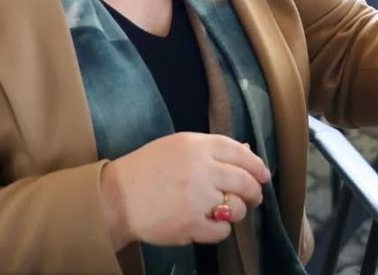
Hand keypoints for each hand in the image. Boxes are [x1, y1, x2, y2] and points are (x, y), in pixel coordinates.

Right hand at [100, 132, 270, 248]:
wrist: (115, 198)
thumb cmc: (146, 170)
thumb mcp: (177, 147)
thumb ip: (211, 149)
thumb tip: (248, 152)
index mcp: (196, 146)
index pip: (240, 153)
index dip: (256, 165)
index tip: (263, 174)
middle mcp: (200, 169)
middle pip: (244, 181)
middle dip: (254, 191)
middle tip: (255, 197)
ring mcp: (196, 198)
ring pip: (236, 207)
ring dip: (236, 211)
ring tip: (226, 211)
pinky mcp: (190, 225)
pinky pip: (222, 230)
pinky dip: (220, 229)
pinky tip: (209, 224)